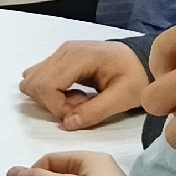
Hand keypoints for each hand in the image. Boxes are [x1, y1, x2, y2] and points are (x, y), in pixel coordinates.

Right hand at [19, 41, 149, 130]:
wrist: (142, 59)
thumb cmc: (137, 76)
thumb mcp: (124, 98)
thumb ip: (95, 112)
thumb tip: (67, 124)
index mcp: (79, 57)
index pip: (46, 85)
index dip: (57, 107)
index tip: (80, 113)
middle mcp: (64, 51)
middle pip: (35, 83)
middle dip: (53, 104)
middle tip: (79, 107)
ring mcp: (60, 52)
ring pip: (33, 81)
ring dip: (50, 98)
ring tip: (77, 100)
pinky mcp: (59, 58)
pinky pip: (40, 78)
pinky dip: (50, 92)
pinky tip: (71, 94)